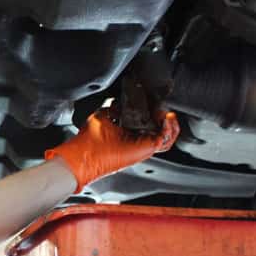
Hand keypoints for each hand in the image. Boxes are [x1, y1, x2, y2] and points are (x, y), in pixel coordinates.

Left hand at [45, 109, 179, 192]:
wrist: (84, 155)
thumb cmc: (88, 140)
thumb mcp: (103, 116)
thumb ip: (114, 108)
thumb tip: (120, 101)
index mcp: (129, 133)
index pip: (149, 122)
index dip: (154, 110)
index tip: (154, 100)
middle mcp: (138, 141)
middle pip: (162, 129)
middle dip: (165, 116)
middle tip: (161, 106)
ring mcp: (143, 146)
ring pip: (168, 137)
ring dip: (170, 123)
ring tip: (166, 113)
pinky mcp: (146, 149)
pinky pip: (166, 140)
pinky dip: (170, 129)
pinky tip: (166, 118)